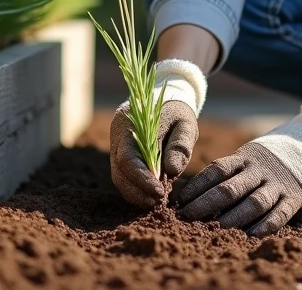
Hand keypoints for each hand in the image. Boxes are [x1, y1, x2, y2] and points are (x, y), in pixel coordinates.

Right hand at [109, 59, 206, 207]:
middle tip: (158, 203)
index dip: (142, 180)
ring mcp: (116, 143)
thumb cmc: (178, 112)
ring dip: (136, 193)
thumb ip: (181, 145)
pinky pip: (123, 174)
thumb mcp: (186, 124)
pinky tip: (151, 193)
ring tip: (156, 201)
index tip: (160, 194)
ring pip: (119, 177)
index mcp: (129, 123)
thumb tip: (171, 171)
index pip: (127, 159)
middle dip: (138, 192)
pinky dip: (136, 187)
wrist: (167, 98)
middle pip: (119, 173)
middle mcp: (117, 134)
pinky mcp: (120, 152)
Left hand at [176, 95, 301, 235]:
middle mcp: (258, 170)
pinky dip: (265, 225)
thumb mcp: (244, 159)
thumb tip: (187, 194)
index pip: (216, 170)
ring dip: (234, 217)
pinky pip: (279, 214)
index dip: (198, 185)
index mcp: (243, 158)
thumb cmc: (263, 162)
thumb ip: (224, 174)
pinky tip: (251, 235)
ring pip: (254, 202)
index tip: (180, 200)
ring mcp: (276, 184)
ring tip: (216, 227)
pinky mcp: (293, 198)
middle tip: (188, 216)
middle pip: (230, 187)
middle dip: (207, 203)